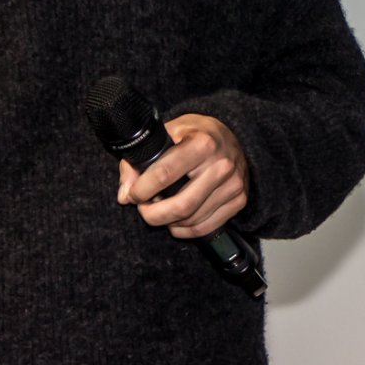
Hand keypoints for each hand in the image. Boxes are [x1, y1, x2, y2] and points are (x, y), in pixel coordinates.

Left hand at [118, 113, 248, 238]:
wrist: (229, 136)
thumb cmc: (194, 134)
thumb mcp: (165, 134)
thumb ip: (138, 160)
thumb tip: (125, 195)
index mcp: (202, 143)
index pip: (164, 174)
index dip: (141, 190)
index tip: (132, 195)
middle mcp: (222, 165)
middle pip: (180, 205)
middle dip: (153, 214)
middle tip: (143, 209)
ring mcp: (233, 185)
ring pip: (191, 220)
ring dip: (168, 222)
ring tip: (159, 211)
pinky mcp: (239, 200)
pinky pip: (206, 227)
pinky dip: (185, 230)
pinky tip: (176, 220)